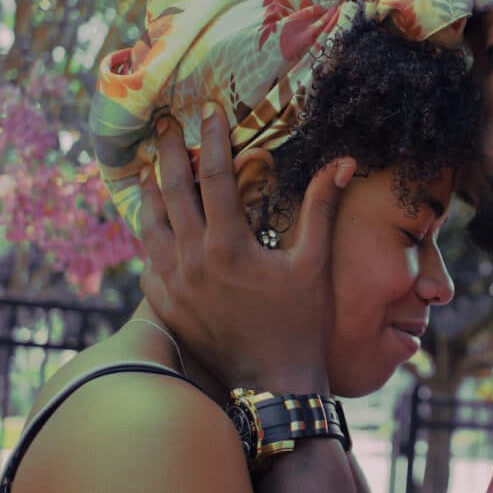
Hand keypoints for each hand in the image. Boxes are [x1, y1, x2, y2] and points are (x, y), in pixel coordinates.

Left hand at [138, 103, 355, 393]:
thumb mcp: (315, 262)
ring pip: (150, 224)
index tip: (210, 110)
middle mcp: (192, 260)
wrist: (274, 383)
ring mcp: (172, 285)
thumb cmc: (301, 322)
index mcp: (229, 245)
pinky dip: (149, 235)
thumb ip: (322, 207)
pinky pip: (147, 260)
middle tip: (165, 124)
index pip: (214, 176)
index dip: (213, 138)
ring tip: (150, 167)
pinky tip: (152, 223)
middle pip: (172, 191)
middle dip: (170, 152)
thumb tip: (344, 163)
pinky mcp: (164, 306)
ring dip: (150, 191)